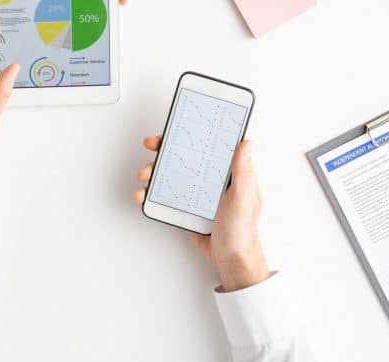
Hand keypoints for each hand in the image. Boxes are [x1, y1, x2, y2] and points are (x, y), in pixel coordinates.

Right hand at [133, 137, 270, 291]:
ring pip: (170, 173)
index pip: (208, 144)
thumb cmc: (242, 232)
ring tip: (144, 175)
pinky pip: (164, 195)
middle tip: (152, 145)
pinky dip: (150, 193)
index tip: (176, 127)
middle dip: (165, 148)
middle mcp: (210, 178)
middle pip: (184, 155)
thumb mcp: (243, 199)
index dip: (192, 133)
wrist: (230, 261)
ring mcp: (195, 192)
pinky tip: (143, 194)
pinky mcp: (184, 206)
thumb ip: (242, 172)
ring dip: (153, 170)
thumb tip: (245, 142)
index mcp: (227, 172)